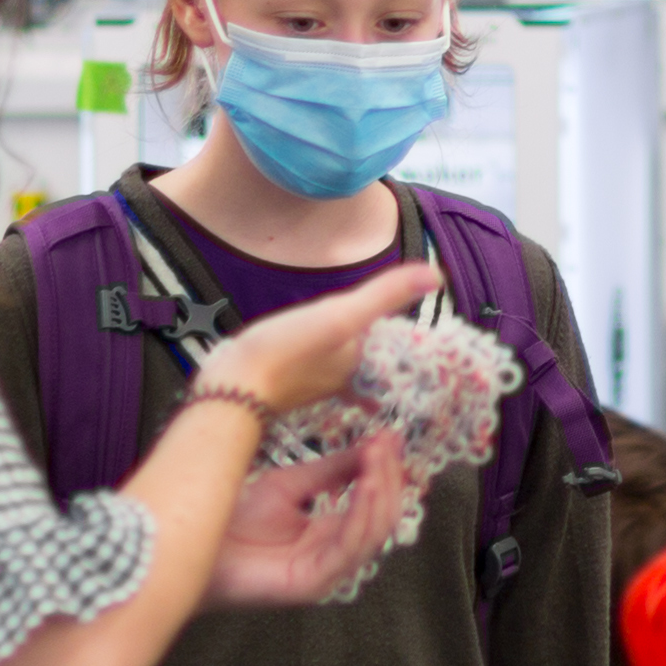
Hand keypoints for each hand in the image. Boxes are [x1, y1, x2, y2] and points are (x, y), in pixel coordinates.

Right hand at [199, 262, 435, 419]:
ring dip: (352, 350)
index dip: (402, 329)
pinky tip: (317, 361)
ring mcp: (311, 381)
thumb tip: (435, 276)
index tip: (421, 322)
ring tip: (366, 336)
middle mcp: (340, 377)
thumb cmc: (285, 352)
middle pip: (365, 351)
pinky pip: (311, 366)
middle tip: (395, 326)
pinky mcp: (282, 379)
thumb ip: (384, 296)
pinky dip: (318, 361)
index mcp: (359, 362)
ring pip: (340, 359)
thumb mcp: (340, 316)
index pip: (389, 342)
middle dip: (378, 341)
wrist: (229, 389)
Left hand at [206, 430, 410, 604]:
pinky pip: (348, 548)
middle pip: (381, 519)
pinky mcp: (313, 583)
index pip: (374, 505)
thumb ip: (333, 469)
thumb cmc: (236, 518)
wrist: (197, 540)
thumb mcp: (292, 483)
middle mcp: (336, 556)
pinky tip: (365, 485)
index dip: (386, 472)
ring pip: (372, 534)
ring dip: (380, 493)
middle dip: (387, 478)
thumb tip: (374, 445)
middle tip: (386, 444)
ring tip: (378, 459)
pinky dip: (361, 515)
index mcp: (332, 535)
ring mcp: (327, 573)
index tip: (391, 438)